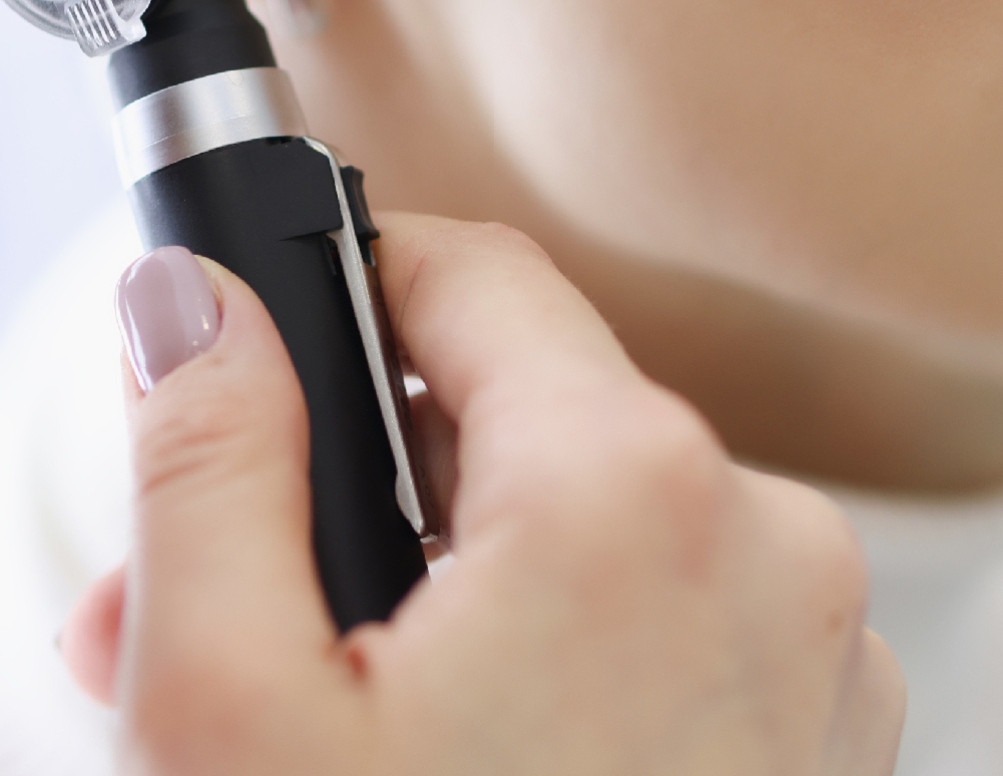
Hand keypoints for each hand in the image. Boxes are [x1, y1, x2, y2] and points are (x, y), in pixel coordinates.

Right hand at [62, 214, 904, 774]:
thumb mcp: (225, 711)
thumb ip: (208, 457)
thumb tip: (191, 293)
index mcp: (631, 492)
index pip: (469, 275)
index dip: (341, 291)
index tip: (256, 352)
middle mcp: (763, 545)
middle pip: (515, 414)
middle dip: (351, 486)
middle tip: (200, 600)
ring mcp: (811, 656)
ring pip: (579, 528)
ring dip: (433, 589)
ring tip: (303, 720)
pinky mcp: (811, 747)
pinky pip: (656, 626)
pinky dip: (539, 659)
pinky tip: (431, 761)